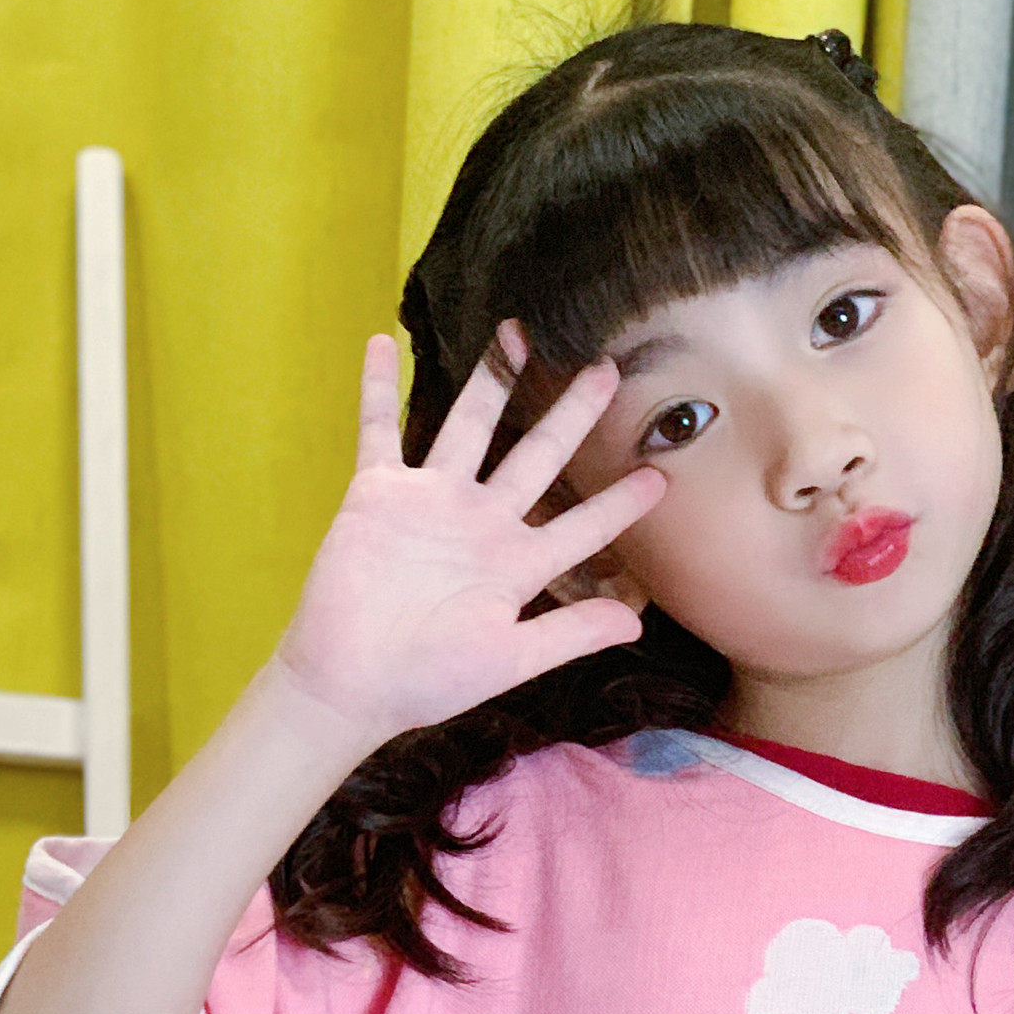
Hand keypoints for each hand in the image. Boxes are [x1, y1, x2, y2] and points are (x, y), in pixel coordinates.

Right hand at [271, 323, 666, 755]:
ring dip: (490, 380)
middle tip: (606, 369)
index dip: (620, 503)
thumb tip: (638, 624)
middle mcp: (480, 523)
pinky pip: (378, 429)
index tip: (661, 475)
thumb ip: (570, 633)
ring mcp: (430, 502)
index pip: (582, 527)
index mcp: (516, 564)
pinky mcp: (378, 493)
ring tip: (515, 331)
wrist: (351, 682)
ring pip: (468, 426)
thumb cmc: (428, 680)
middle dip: (570, 413)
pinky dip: (377, 387)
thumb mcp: (510, 660)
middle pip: (536, 455)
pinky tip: (382, 341)